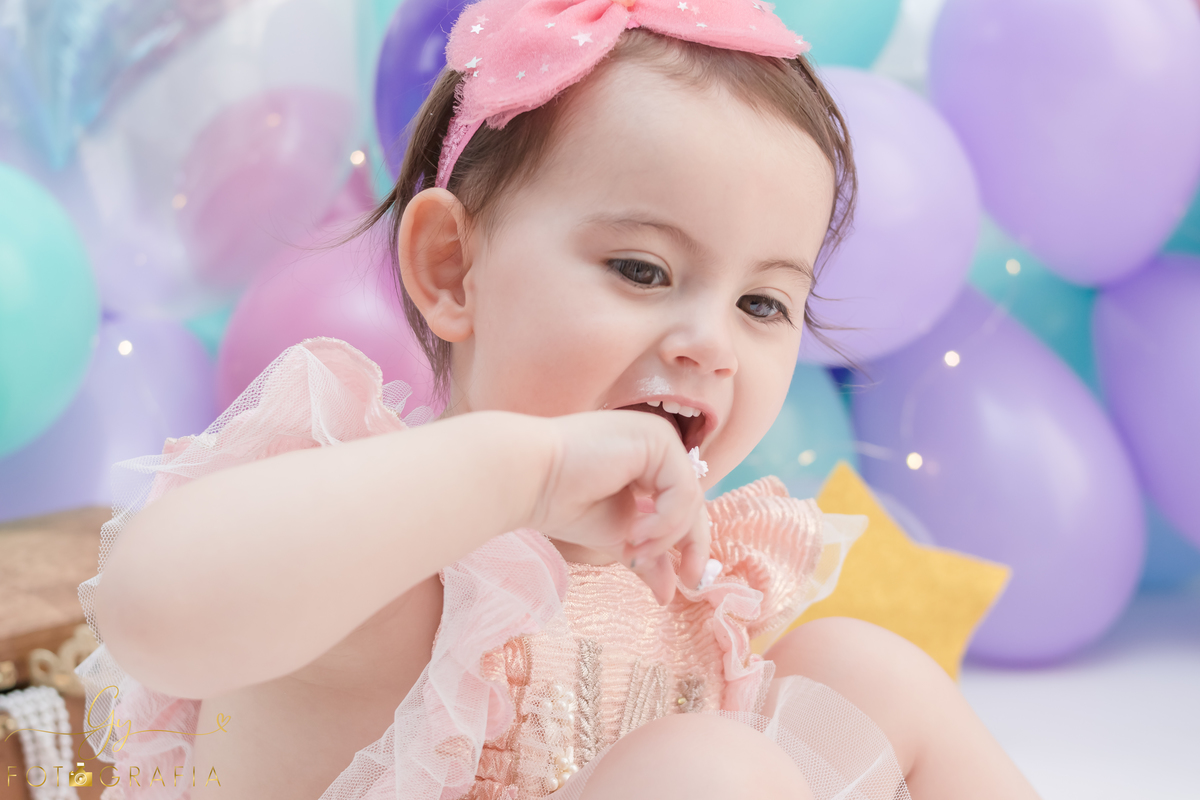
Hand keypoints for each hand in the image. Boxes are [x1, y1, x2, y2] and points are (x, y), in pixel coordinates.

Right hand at [524, 410, 710, 604]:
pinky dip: (665, 520)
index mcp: (648, 462)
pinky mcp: (656, 439)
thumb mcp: (618, 535)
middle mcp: (658, 444)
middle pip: (693, 501)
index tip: (687, 581)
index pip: (684, 504)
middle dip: (691, 544)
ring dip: (666, 536)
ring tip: (633, 549)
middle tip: (688, 579)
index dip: (691, 543)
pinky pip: (682, 489)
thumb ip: (649, 556)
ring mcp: (658, 437)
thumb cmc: (563, 502)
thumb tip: (670, 594)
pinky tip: (635, 531)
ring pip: (689, 499)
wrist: (530, 480)